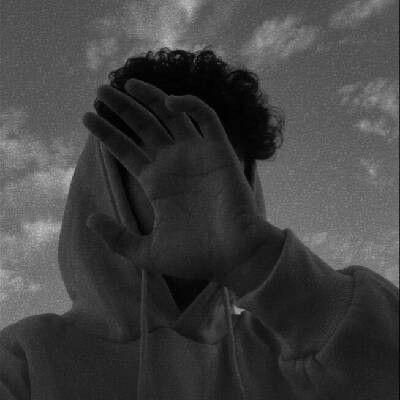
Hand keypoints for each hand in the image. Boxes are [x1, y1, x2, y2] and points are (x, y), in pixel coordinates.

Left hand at [82, 79, 266, 281]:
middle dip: (122, 107)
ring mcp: (196, 155)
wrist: (234, 257)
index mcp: (156, 182)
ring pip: (170, 114)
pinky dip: (189, 105)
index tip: (87, 116)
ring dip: (150, 96)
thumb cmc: (195, 257)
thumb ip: (117, 238)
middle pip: (142, 126)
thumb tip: (90, 219)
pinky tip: (168, 103)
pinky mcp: (219, 151)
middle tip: (99, 90)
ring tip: (125, 84)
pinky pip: (206, 117)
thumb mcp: (147, 252)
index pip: (125, 149)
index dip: (106, 132)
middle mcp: (173, 163)